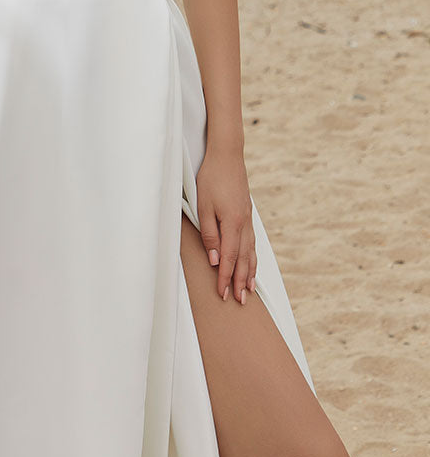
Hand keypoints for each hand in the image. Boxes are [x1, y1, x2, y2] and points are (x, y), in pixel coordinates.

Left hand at [195, 146, 256, 303]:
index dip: (225, 278)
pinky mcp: (247, 213)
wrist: (227, 155)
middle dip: (240, 281)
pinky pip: (252, 241)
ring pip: (251, 252)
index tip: (222, 294)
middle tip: (240, 301)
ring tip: (249, 289)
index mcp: (232, 223)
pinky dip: (252, 256)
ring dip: (249, 272)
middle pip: (243, 259)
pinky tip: (251, 262)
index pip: (228, 258)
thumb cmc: (211, 178)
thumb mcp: (203, 206)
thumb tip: (214, 260)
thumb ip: (209, 234)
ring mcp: (248, 219)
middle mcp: (244, 224)